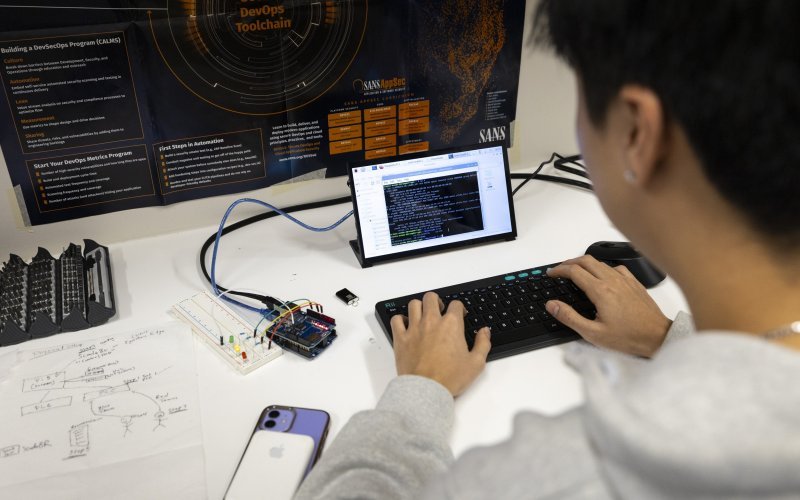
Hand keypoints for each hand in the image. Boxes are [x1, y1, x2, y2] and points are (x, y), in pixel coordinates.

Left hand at [390, 292, 491, 396]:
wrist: (426, 390)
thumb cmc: (450, 378)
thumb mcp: (476, 363)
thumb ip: (483, 343)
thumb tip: (485, 331)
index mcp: (451, 325)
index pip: (456, 304)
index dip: (459, 308)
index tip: (460, 315)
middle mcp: (432, 322)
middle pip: (431, 298)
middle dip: (437, 301)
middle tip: (439, 311)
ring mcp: (414, 329)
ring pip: (413, 304)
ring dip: (419, 307)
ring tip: (423, 316)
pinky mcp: (401, 338)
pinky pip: (396, 319)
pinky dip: (400, 319)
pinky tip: (406, 325)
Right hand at [546, 255, 671, 356]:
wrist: (657, 337)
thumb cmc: (628, 337)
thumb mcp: (593, 333)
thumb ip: (570, 317)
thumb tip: (552, 305)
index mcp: (600, 291)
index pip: (574, 271)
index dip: (559, 270)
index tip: (551, 273)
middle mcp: (612, 281)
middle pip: (586, 260)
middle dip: (569, 262)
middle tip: (560, 270)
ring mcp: (625, 280)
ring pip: (600, 262)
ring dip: (585, 263)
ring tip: (576, 272)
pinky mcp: (634, 283)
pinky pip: (615, 267)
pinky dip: (603, 267)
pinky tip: (602, 276)